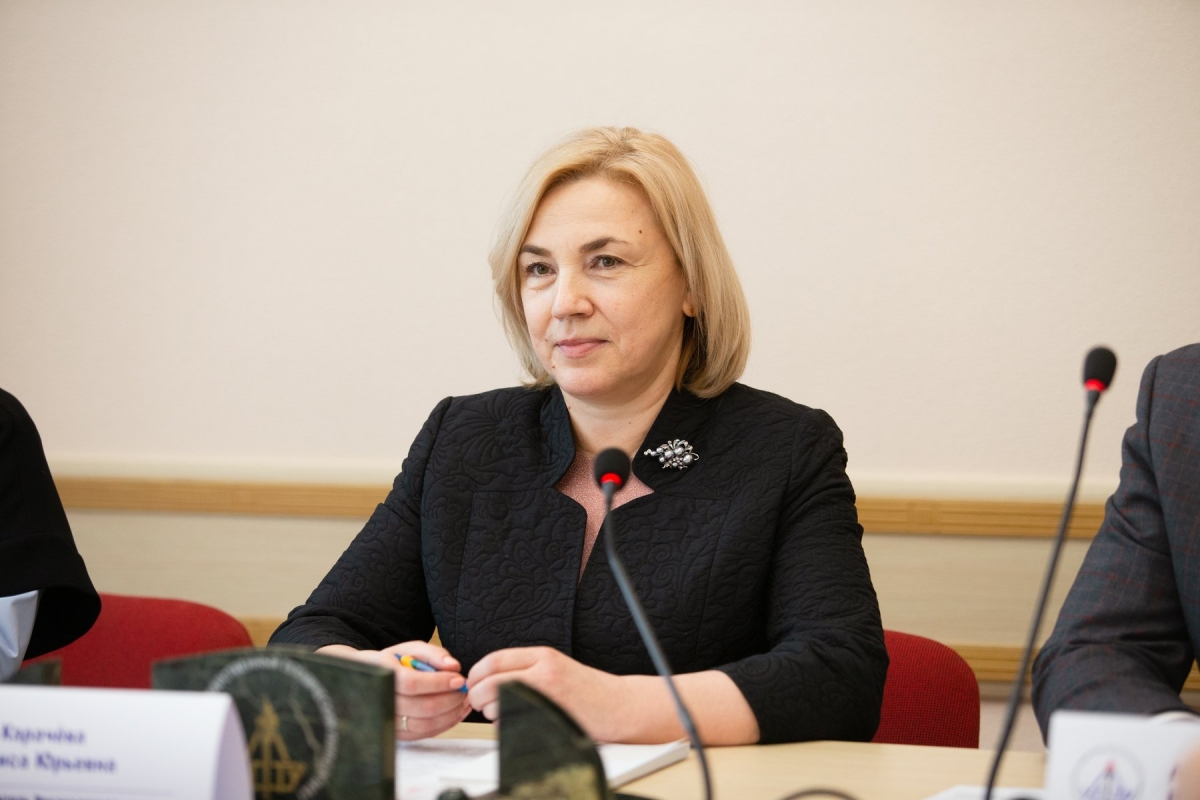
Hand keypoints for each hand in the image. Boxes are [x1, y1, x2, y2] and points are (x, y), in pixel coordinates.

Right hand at [316, 641, 470, 739]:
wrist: (367, 680)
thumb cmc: (392, 663)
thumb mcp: (409, 649)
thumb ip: (433, 654)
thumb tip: (453, 666)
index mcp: (382, 673)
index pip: (412, 684)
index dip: (438, 683)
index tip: (458, 679)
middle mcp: (381, 700)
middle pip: (422, 707)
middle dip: (450, 700)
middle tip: (465, 690)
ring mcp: (387, 720)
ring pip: (424, 724)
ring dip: (451, 714)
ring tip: (464, 701)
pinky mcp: (395, 733)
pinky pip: (424, 734)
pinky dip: (444, 724)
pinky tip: (456, 712)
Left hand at [466, 646, 623, 741]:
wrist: (618, 706)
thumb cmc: (587, 691)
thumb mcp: (555, 667)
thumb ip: (526, 668)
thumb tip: (486, 679)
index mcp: (542, 656)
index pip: (493, 660)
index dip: (476, 675)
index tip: (474, 685)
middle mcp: (543, 671)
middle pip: (489, 682)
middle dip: (477, 696)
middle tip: (481, 703)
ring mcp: (546, 694)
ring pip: (497, 703)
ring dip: (491, 712)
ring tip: (503, 713)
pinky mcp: (549, 716)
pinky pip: (512, 723)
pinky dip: (505, 727)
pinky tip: (516, 724)